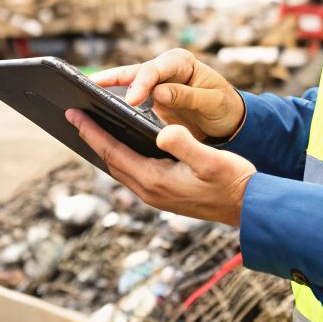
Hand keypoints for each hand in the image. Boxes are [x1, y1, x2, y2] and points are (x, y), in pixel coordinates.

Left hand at [66, 108, 254, 225]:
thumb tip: (162, 132)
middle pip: (110, 161)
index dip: (91, 132)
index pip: (112, 152)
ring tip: (90, 128)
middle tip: (74, 115)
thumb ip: (185, 145)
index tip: (73, 114)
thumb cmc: (233, 181)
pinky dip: (120, 157)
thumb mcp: (211, 159)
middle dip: (91, 138)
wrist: (249, 208)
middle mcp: (150, 191)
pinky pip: (132, 173)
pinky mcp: (163, 196)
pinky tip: (120, 145)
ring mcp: (155, 196)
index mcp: (155, 179)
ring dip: (104, 148)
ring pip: (120, 168)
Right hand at [89, 48, 244, 141]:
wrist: (229, 119)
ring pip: (124, 83)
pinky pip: (125, 99)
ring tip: (80, 94)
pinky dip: (110, 102)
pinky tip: (94, 110)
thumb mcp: (213, 102)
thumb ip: (188, 96)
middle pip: (133, 72)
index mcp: (181, 62)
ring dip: (105, 88)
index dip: (141, 84)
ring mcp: (154, 84)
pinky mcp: (148, 99)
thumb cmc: (224, 107)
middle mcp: (164, 69)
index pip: (155, 70)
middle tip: (91, 89)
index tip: (133, 100)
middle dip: (111, 80)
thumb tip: (158, 92)